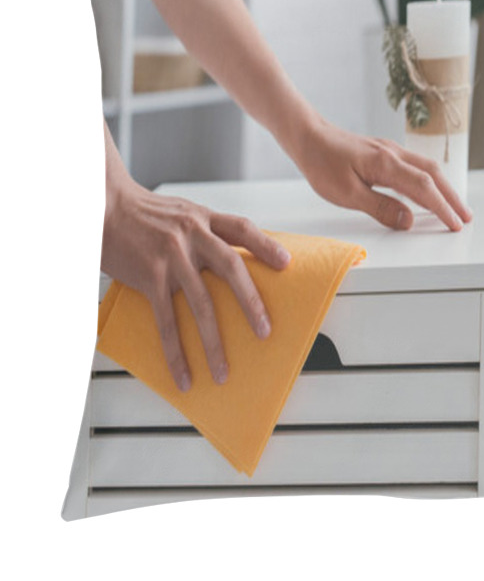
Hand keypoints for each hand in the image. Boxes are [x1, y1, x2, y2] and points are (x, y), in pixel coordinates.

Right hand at [101, 177, 289, 391]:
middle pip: (230, 268)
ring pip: (200, 304)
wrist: (101, 207)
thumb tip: (232, 263)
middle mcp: (191, 235)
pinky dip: (176, 352)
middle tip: (265, 331)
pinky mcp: (149, 277)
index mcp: (202, 218)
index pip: (242, 229)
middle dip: (251, 302)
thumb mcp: (182, 213)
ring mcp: (171, 258)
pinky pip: (166, 321)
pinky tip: (183, 374)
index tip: (285, 263)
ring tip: (223, 371)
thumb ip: (206, 232)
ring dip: (213, 342)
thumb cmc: (144, 214)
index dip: (266, 245)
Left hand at [294, 117, 472, 230]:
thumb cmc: (322, 163)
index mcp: (386, 165)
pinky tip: (429, 188)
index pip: (424, 189)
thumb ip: (380, 207)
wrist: (308, 136)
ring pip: (427, 168)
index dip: (442, 208)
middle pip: (434, 175)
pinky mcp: (384, 152)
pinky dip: (430, 179)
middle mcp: (394, 154)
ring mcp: (390, 150)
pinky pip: (416, 165)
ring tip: (454, 205)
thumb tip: (409, 221)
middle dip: (452, 197)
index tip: (454, 224)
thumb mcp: (347, 194)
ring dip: (444, 187)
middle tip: (465, 217)